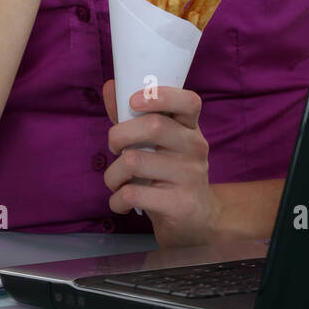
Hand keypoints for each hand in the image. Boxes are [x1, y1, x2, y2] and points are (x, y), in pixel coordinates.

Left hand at [102, 80, 223, 248]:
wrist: (196, 222)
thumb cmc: (169, 176)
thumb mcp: (156, 145)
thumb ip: (132, 116)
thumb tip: (111, 86)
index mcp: (190, 129)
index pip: (189, 101)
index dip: (160, 96)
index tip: (133, 101)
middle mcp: (195, 148)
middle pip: (154, 126)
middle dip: (119, 135)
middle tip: (113, 147)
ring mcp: (191, 177)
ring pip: (135, 161)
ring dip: (113, 174)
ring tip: (115, 181)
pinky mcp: (181, 205)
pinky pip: (135, 194)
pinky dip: (117, 199)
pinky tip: (120, 202)